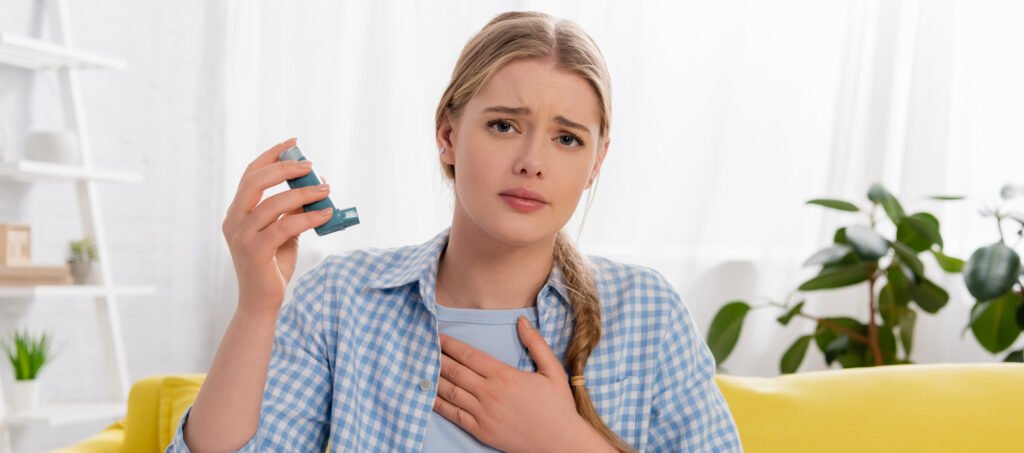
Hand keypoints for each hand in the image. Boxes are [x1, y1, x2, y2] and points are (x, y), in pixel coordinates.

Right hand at [221, 137, 332, 314]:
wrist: (261, 303)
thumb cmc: (272, 266)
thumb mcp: (283, 233)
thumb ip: (293, 211)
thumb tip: (317, 186)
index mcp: (237, 212)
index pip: (250, 175)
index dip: (271, 156)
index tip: (294, 144)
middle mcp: (234, 220)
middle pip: (256, 182)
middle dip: (284, 168)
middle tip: (310, 165)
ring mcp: (241, 236)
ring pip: (274, 204)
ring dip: (303, 193)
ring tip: (326, 189)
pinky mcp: (255, 251)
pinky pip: (286, 226)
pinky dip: (309, 216)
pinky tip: (326, 213)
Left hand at [432, 316, 609, 452]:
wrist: (560, 442)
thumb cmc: (558, 406)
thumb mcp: (553, 370)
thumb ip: (536, 343)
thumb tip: (522, 320)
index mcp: (504, 376)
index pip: (469, 355)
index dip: (450, 345)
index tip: (437, 336)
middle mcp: (489, 393)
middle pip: (455, 371)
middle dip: (437, 358)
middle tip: (423, 348)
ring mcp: (483, 414)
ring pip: (450, 392)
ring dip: (434, 378)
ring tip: (421, 367)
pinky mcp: (481, 431)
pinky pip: (453, 414)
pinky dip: (438, 404)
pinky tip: (428, 396)